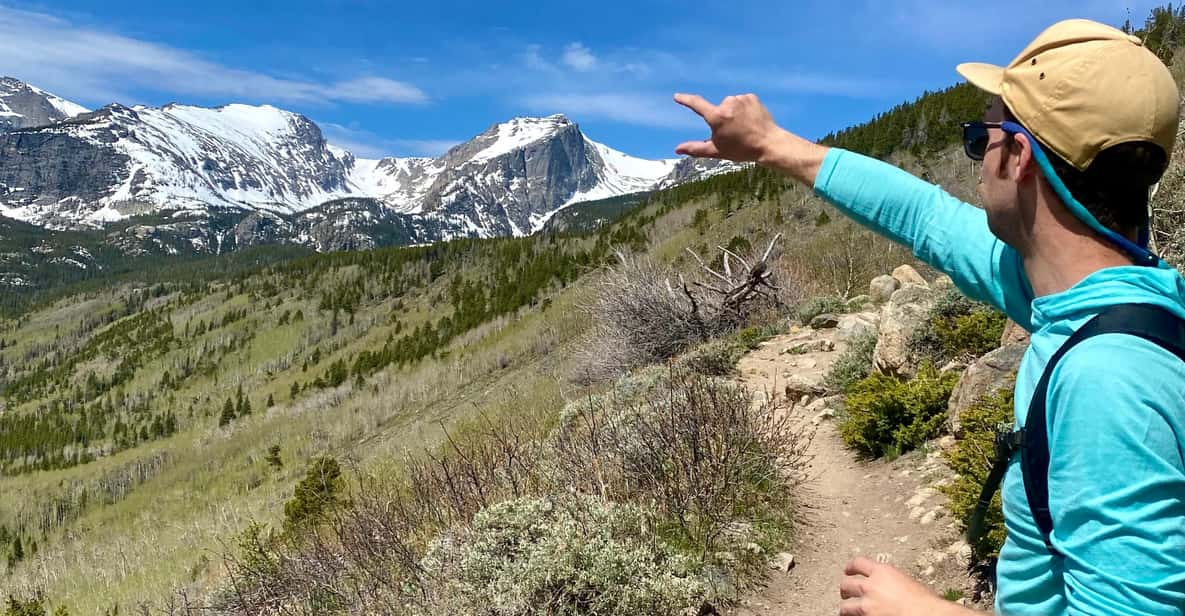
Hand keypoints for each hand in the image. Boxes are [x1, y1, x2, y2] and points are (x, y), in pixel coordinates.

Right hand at [673, 92, 781, 162]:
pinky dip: (744, 109)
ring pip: (730, 105)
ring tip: (744, 127)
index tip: (677, 97)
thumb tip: (677, 149)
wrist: (768, 144)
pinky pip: (741, 101)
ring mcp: (740, 99)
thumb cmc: (741, 150)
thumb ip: (695, 148)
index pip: (696, 104)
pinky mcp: (751, 97)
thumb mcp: (716, 151)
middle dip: (721, 118)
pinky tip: (751, 120)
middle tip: (733, 133)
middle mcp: (727, 104)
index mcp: (717, 117)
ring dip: (733, 114)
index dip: (685, 100)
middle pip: (717, 109)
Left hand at [838, 557, 953, 615]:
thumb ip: (891, 581)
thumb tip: (887, 586)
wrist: (928, 615)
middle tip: (845, 593)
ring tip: (847, 611)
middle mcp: (871, 586)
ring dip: (846, 608)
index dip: (850, 567)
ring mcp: (867, 605)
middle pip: (846, 584)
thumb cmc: (925, 602)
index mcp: (882, 572)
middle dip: (845, 589)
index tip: (848, 570)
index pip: (858, 563)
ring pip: (845, 606)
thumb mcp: (906, 581)